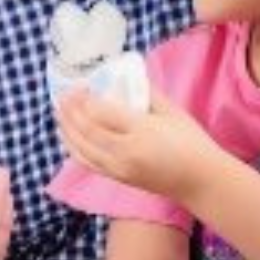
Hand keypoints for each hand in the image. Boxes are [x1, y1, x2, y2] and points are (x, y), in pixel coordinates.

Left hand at [55, 89, 219, 200]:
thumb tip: (128, 76)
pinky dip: (73, 148)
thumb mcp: (173, 112)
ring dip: (67, 129)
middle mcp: (126, 152)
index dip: (86, 99)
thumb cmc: (192, 143)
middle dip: (71, 111)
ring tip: (59, 111)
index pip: (103, 113)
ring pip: (82, 148)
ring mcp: (119, 168)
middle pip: (87, 130)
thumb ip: (148, 94)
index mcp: (142, 131)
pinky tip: (68, 136)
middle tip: (63, 94)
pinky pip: (87, 163)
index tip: (80, 85)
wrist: (200, 182)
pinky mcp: (118, 179)